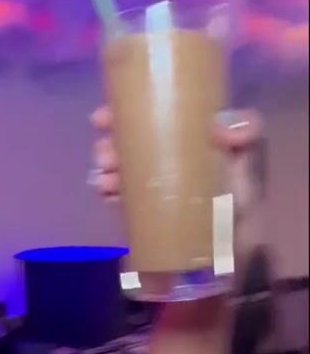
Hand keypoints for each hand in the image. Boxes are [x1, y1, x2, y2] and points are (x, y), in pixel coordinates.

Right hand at [91, 105, 262, 233]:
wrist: (235, 243)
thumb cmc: (242, 194)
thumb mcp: (249, 154)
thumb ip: (247, 131)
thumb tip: (218, 125)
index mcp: (182, 133)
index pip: (146, 112)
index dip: (121, 110)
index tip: (103, 117)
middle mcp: (161, 153)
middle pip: (125, 140)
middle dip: (108, 144)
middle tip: (105, 154)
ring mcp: (150, 181)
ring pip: (117, 166)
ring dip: (106, 168)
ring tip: (106, 179)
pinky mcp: (142, 207)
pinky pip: (117, 195)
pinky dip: (108, 191)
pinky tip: (107, 193)